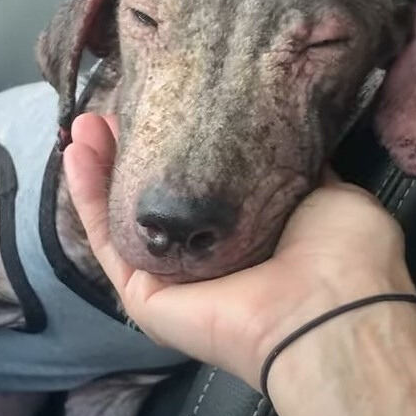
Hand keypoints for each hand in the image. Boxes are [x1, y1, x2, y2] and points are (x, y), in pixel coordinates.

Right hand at [64, 113, 414, 388]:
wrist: (325, 309)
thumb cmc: (339, 254)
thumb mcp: (326, 192)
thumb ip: (289, 167)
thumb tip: (275, 134)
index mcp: (251, 237)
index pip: (203, 188)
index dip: (179, 146)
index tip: (163, 105)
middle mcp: (208, 260)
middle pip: (156, 201)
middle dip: (133, 152)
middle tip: (115, 108)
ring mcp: (173, 280)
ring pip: (125, 217)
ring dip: (102, 168)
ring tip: (85, 122)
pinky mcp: (144, 295)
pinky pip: (108, 241)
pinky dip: (88, 197)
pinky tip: (76, 152)